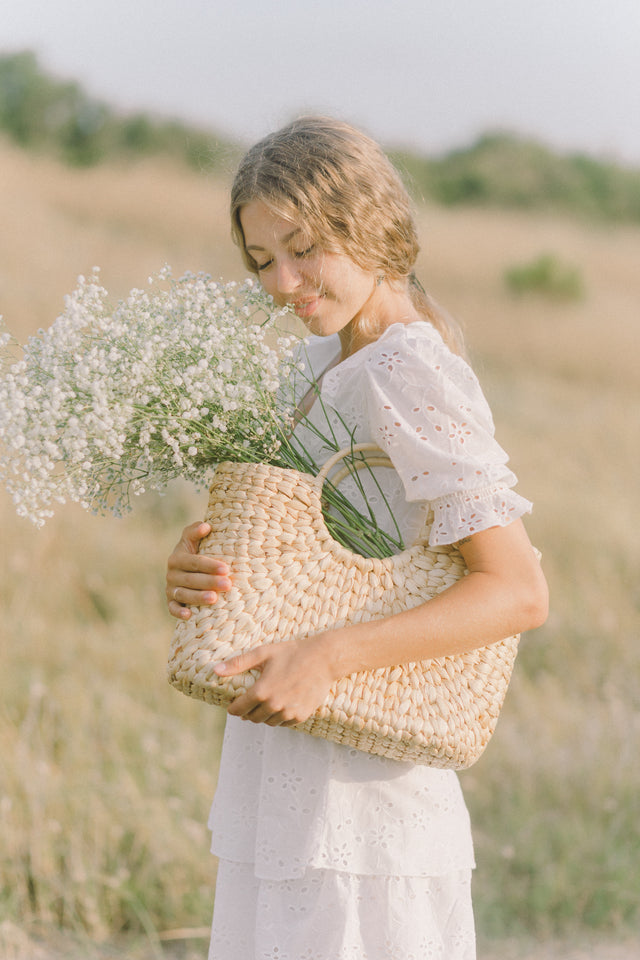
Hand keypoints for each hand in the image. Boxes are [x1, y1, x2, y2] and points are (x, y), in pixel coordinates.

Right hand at [166, 521, 232, 619]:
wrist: (188, 570)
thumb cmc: (196, 552)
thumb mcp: (193, 541)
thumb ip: (195, 531)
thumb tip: (206, 526)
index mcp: (177, 558)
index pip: (194, 562)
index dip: (209, 565)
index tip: (225, 568)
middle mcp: (171, 574)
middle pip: (191, 579)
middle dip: (209, 582)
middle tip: (227, 584)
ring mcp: (171, 589)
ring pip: (183, 595)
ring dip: (198, 597)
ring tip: (214, 599)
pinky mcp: (171, 602)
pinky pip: (172, 609)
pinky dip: (179, 612)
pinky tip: (189, 615)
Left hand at [215, 634, 336, 726]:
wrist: (323, 659)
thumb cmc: (292, 653)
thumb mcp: (263, 653)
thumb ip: (238, 664)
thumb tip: (215, 670)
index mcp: (261, 691)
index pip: (238, 709)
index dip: (233, 708)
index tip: (233, 706)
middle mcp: (273, 705)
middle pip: (252, 718)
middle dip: (248, 712)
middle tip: (249, 704)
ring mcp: (288, 712)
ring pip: (268, 722)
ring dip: (263, 716)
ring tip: (266, 704)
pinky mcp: (301, 716)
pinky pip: (284, 723)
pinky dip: (279, 717)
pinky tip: (281, 705)